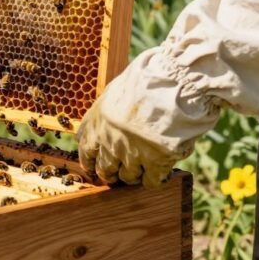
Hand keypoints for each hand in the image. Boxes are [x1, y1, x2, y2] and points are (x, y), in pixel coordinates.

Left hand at [76, 50, 209, 188]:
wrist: (174, 83)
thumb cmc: (149, 78)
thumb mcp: (119, 88)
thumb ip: (112, 107)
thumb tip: (112, 118)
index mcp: (98, 120)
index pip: (84, 148)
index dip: (89, 159)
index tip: (93, 164)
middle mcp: (109, 139)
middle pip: (103, 168)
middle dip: (110, 173)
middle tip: (118, 173)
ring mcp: (131, 153)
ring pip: (127, 177)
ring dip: (133, 175)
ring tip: (143, 169)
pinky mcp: (154, 163)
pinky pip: (150, 181)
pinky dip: (154, 179)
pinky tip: (161, 171)